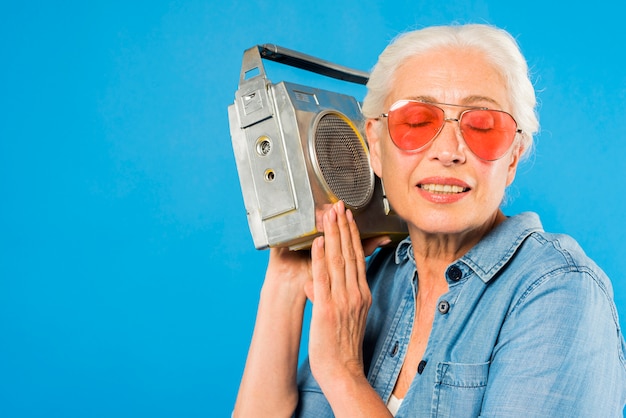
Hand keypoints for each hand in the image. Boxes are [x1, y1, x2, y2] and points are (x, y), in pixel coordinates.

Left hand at [305, 201, 371, 386]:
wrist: (344, 372)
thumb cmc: (342, 348)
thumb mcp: (344, 319)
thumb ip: (332, 298)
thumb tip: (315, 285)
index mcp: (361, 295)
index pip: (357, 259)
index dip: (352, 236)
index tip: (348, 218)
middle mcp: (355, 294)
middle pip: (349, 254)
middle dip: (344, 227)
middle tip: (339, 205)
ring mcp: (343, 300)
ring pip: (338, 261)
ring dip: (333, 235)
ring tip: (330, 214)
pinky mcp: (328, 309)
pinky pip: (324, 278)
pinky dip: (320, 258)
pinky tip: (317, 242)